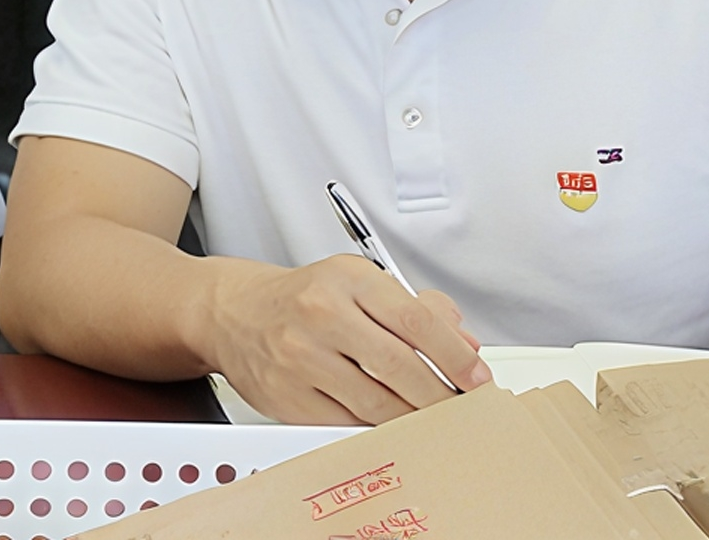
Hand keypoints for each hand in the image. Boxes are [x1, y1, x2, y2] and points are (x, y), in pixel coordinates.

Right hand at [203, 255, 489, 424]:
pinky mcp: (288, 397)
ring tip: (432, 418)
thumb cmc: (302, 298)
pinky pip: (347, 424)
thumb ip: (416, 308)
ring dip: (415, 418)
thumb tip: (465, 344)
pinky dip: (377, 429)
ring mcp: (300, 358)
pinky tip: (390, 423)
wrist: (231, 313)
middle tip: (463, 407)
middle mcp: (320, 315)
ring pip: (378, 404)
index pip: (416, 321)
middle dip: (443, 396)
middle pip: (401, 368)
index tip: (478, 378)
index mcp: (346, 279)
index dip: (456, 356)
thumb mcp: (357, 282)